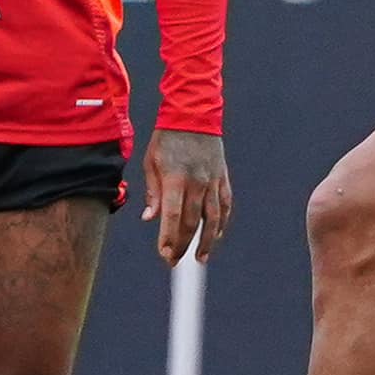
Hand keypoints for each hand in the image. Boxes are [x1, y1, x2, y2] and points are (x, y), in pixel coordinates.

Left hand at [142, 129, 231, 266]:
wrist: (194, 113)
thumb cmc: (167, 138)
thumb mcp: (151, 161)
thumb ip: (153, 192)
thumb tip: (149, 219)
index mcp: (176, 178)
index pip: (172, 216)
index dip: (168, 238)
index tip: (164, 254)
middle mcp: (197, 182)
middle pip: (191, 222)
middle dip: (182, 245)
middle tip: (173, 261)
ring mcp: (213, 181)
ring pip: (212, 219)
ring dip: (206, 242)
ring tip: (199, 259)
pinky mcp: (222, 178)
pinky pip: (225, 206)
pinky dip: (221, 223)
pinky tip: (216, 237)